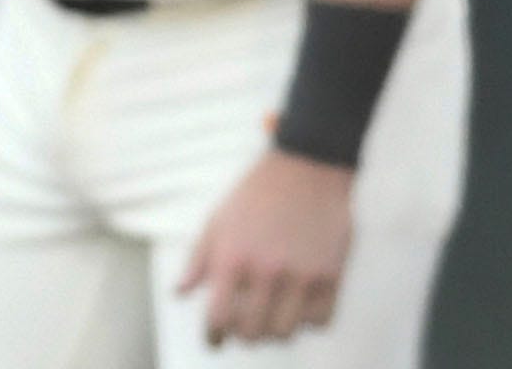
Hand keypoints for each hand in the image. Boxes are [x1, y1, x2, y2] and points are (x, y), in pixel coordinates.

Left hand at [177, 151, 355, 345]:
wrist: (305, 170)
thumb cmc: (255, 196)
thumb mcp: (217, 221)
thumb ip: (198, 261)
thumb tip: (180, 293)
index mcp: (232, 257)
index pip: (219, 317)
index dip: (214, 335)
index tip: (214, 340)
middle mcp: (266, 270)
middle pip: (253, 332)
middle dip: (244, 335)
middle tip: (244, 327)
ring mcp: (301, 275)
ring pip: (285, 332)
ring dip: (275, 331)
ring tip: (271, 317)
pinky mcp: (331, 276)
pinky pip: (320, 322)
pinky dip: (307, 322)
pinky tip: (299, 308)